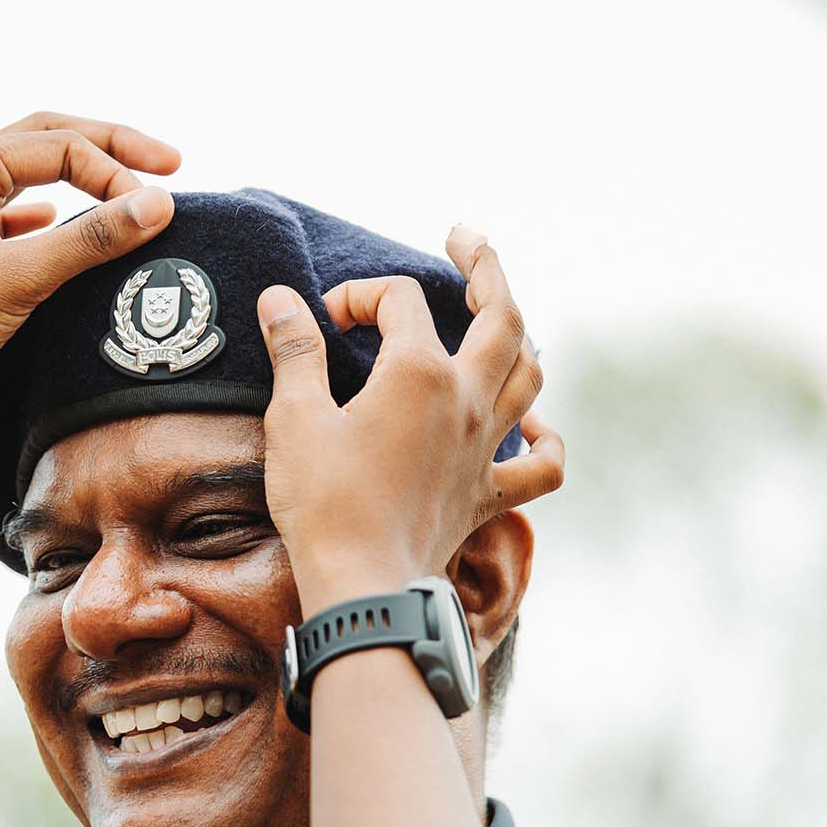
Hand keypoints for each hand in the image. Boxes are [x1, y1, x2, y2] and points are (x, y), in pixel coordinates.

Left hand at [0, 113, 178, 439]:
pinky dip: (53, 220)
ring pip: (33, 177)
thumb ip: (91, 240)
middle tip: (172, 162)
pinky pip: (16, 218)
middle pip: (49, 141)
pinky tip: (68, 232)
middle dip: (110, 151)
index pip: (62, 147)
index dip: (116, 175)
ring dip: (83, 181)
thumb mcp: (18, 278)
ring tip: (130, 193)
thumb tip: (160, 205)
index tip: (156, 213)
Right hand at [258, 227, 563, 613]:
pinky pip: (541, 465)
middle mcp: (467, 400)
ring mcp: (484, 448)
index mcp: (420, 372)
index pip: (399, 300)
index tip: (320, 321)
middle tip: (466, 242)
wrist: (363, 585)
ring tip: (500, 319)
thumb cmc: (323, 503)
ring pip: (528, 375)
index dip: (358, 297)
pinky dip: (546, 441)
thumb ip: (295, 351)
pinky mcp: (486, 494)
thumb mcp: (294, 419)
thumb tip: (280, 299)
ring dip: (518, 338)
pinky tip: (534, 428)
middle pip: (502, 315)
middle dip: (486, 268)